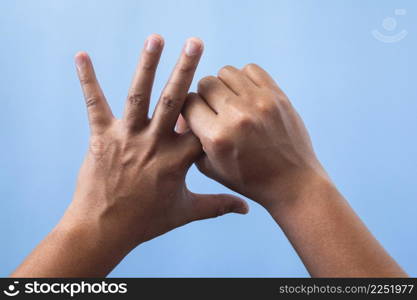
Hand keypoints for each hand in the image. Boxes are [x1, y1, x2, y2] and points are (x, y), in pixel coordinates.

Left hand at [12, 36, 246, 276]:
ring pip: (139, 95)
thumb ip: (218, 205)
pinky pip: (95, 103)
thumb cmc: (147, 221)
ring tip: (156, 38)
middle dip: (186, 69)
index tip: (217, 92)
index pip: (201, 126)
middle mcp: (154, 143)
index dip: (210, 109)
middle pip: (174, 101)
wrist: (104, 229)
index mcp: (177, 160)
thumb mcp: (186, 212)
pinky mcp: (102, 136)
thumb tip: (247, 209)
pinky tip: (82, 55)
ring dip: (147, 65)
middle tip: (195, 42)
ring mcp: (126, 137)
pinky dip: (88, 79)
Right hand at [180, 64, 326, 210]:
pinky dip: (244, 79)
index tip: (196, 118)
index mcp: (217, 137)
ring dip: (224, 85)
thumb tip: (183, 114)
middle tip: (213, 110)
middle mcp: (237, 116)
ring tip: (230, 102)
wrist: (291, 182)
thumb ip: (191, 139)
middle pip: (205, 83)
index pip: (188, 102)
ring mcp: (259, 103)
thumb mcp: (210, 167)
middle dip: (204, 96)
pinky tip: (247, 96)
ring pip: (226, 72)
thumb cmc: (247, 178)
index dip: (188, 110)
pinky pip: (251, 69)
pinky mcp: (277, 96)